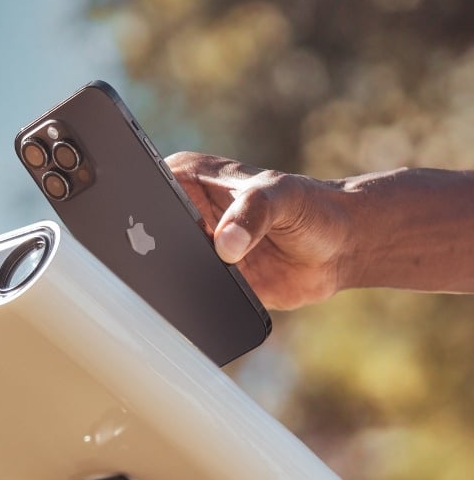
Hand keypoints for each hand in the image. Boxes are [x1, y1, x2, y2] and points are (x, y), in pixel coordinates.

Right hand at [166, 152, 352, 310]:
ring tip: (194, 279)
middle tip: (171, 257)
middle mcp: (186, 212)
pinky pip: (188, 294)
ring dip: (173, 277)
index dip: (140, 205)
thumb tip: (225, 245)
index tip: (148, 223)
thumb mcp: (283, 197)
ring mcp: (195, 247)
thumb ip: (254, 212)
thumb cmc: (312, 208)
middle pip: (149, 233)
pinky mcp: (207, 281)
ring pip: (165, 267)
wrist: (339, 250)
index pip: (149, 187)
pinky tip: (207, 300)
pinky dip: (192, 300)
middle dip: (152, 248)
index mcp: (190, 178)